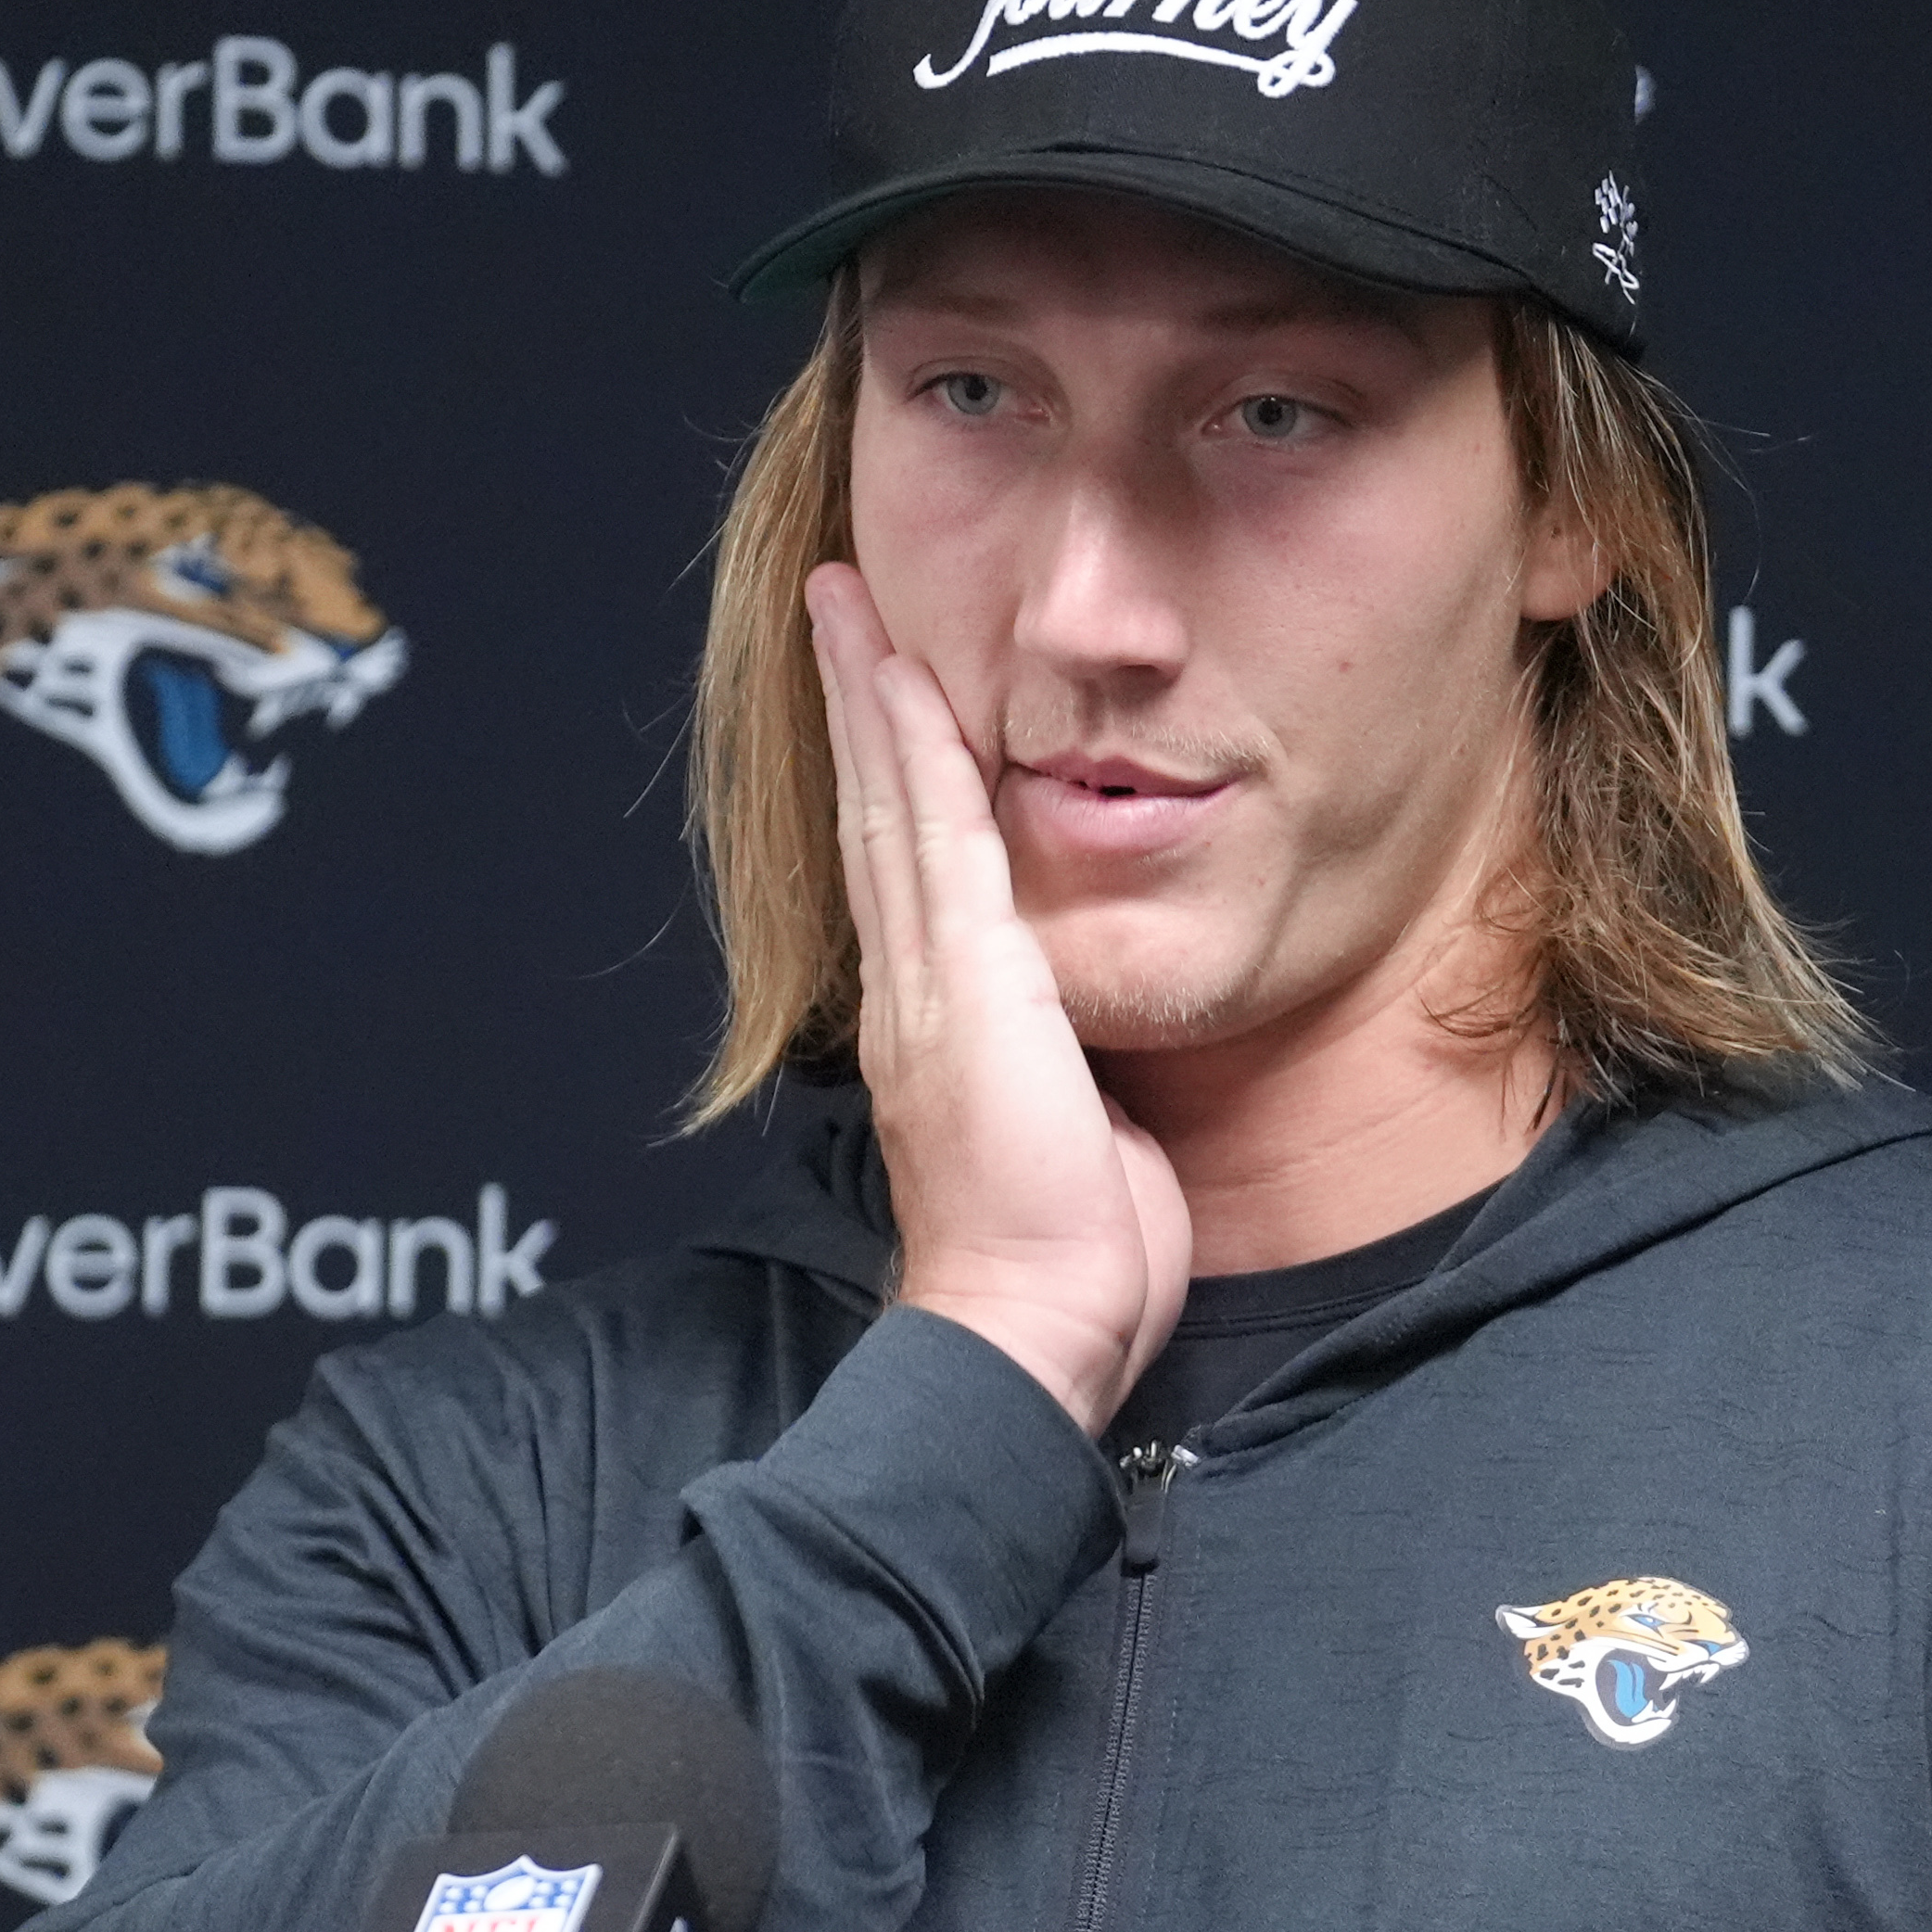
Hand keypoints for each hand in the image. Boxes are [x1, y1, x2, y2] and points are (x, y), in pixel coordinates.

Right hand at [807, 562, 1190, 1435]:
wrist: (1031, 1330)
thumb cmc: (1064, 1260)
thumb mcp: (1074, 1133)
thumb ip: (1069, 1073)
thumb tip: (1093, 1051)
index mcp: (934, 1024)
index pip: (902, 867)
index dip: (889, 768)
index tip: (880, 682)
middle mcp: (912, 993)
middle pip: (875, 814)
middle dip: (860, 701)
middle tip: (838, 601)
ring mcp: (927, 988)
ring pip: (890, 809)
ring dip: (874, 698)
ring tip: (851, 607)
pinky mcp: (963, 990)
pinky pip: (935, 845)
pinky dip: (916, 758)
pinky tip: (907, 684)